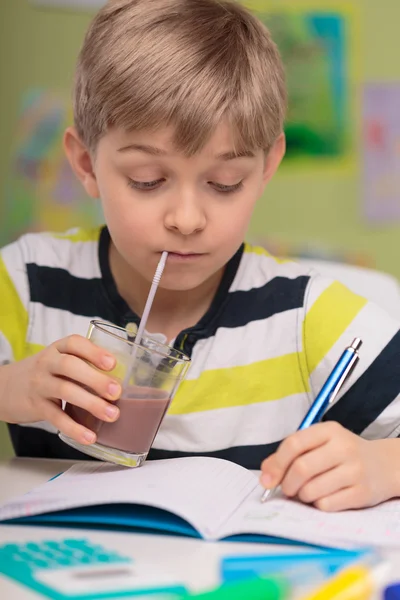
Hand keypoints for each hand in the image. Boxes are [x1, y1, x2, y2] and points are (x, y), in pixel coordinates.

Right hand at [0, 335, 120, 445]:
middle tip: (117, 391)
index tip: (112, 363)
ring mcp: (40, 384)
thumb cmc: (44, 374)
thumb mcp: (59, 361)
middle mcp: (47, 364)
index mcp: (57, 349)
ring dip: (91, 403)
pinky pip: (56, 417)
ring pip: (65, 391)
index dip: (94, 352)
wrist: (5, 388)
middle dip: (95, 378)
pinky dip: (74, 428)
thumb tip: (122, 379)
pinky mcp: (36, 407)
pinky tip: (89, 436)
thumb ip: (83, 365)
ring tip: (112, 414)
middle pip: (70, 366)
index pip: (74, 343)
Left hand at [260, 421, 397, 510]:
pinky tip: (324, 497)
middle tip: (287, 489)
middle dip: (287, 484)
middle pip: (301, 468)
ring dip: (302, 496)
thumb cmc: (342, 454)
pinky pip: (327, 505)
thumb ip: (290, 454)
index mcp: (329, 430)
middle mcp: (343, 447)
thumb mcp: (319, 444)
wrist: (384, 465)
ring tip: (307, 492)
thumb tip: (265, 474)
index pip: (294, 444)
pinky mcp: (362, 493)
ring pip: (312, 490)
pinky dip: (318, 505)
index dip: (276, 463)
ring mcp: (355, 470)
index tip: (267, 479)